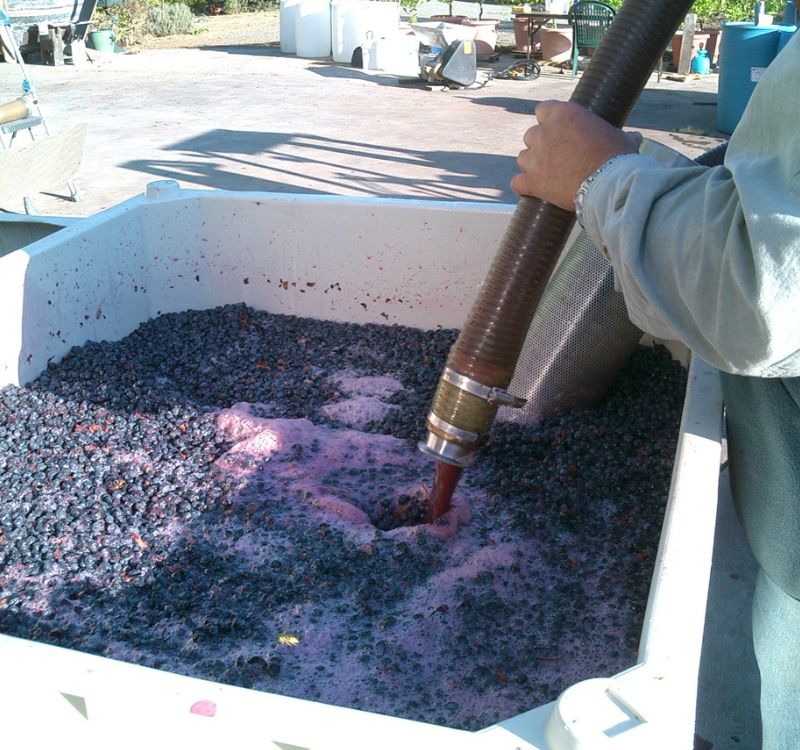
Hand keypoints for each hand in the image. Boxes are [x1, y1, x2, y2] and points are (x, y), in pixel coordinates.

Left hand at [511, 101, 641, 210]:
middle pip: (531, 135)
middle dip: (540, 145)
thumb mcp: (621, 139)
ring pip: (523, 158)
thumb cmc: (616, 158)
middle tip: (555, 156)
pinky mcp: (531, 181)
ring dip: (532, 165)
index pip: (542, 109)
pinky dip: (524, 186)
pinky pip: (517, 182)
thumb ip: (621, 136)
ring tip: (548, 174)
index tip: (557, 131)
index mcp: (563, 114)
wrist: (608, 185)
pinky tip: (532, 189)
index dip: (548, 121)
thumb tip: (635, 138)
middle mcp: (544, 132)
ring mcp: (535, 157)